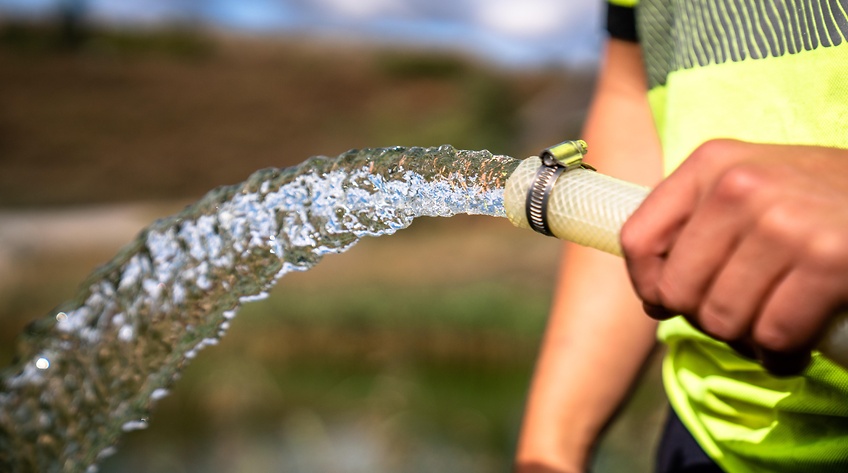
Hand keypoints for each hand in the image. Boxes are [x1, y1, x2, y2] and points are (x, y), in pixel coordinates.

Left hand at [620, 139, 847, 374]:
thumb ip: (699, 222)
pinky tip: (794, 349)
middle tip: (737, 317)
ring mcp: (783, 223)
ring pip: (723, 319)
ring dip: (745, 341)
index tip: (666, 302)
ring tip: (768, 331)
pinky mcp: (828, 261)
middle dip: (704, 319)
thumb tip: (654, 297)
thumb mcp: (752, 183)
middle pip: (678, 290)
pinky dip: (782, 357)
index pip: (637, 239)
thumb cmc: (822, 196)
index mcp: (711, 163)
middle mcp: (738, 187)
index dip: (646, 284)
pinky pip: (775, 336)